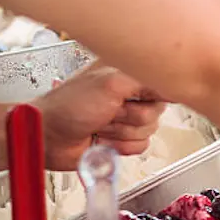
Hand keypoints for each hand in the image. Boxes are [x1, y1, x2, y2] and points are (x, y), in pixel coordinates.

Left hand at [32, 65, 165, 169]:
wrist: (47, 137)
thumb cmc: (66, 107)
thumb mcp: (110, 84)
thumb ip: (145, 81)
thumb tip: (172, 85)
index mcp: (126, 73)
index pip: (161, 81)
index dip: (156, 92)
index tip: (143, 97)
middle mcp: (128, 94)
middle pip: (158, 110)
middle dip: (132, 116)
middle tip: (110, 111)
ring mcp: (126, 118)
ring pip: (150, 130)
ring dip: (123, 132)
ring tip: (102, 124)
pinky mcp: (124, 139)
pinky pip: (141, 146)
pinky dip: (122, 146)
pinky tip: (104, 138)